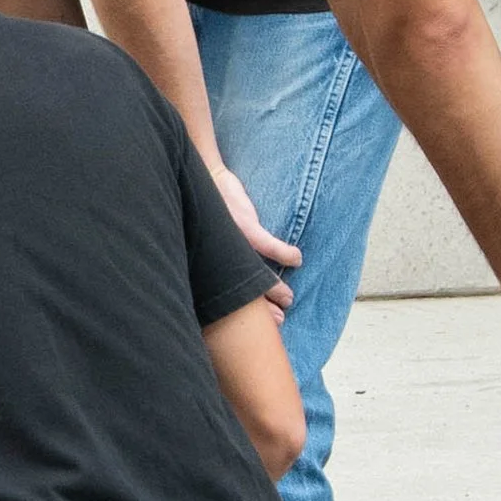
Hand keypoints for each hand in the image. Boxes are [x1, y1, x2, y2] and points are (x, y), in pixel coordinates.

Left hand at [212, 161, 300, 317]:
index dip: (249, 310)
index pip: (231, 294)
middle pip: (244, 293)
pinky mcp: (245, 227)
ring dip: (275, 289)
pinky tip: (297, 259)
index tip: (265, 321)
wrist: (203, 179)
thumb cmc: (208, 210)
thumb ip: (223, 256)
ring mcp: (233, 246)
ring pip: (258, 276)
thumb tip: (235, 267)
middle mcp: (220, 260)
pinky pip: (270, 247)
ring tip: (289, 299)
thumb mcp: (212, 238)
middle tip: (279, 321)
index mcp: (213, 265)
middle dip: (263, 309)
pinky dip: (285, 253)